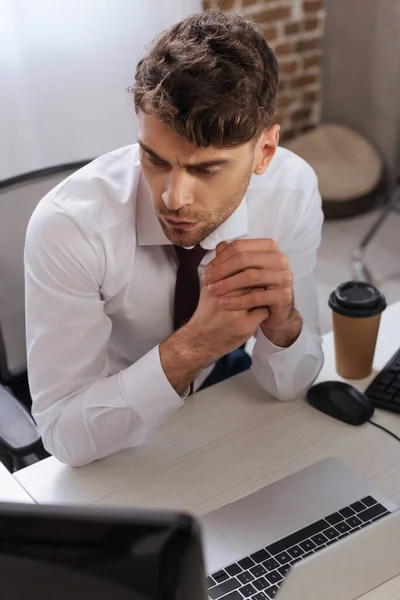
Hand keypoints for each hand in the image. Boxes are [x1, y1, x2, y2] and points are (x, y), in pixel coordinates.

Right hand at [159, 243, 267, 395]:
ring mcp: (235, 313)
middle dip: (261, 276)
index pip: (242, 266)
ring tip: (264, 290)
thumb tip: (225, 244)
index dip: (251, 264)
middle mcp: (224, 298)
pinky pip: (263, 312)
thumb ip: (219, 265)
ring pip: (260, 294)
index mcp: (216, 285)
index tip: (255, 266)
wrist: (200, 341)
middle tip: (265, 276)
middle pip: (253, 279)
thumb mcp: (209, 286)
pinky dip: (264, 309)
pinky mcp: (244, 327)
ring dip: (264, 291)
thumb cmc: (207, 311)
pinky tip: (262, 308)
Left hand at [201, 239, 301, 347]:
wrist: (276, 314)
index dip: (220, 258)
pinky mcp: (284, 295)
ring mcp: (284, 276)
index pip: (239, 246)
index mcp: (269, 248)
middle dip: (222, 270)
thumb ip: (234, 258)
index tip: (206, 271)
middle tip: (206, 281)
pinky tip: (223, 304)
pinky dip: (237, 301)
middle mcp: (279, 259)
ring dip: (227, 284)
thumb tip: (219, 245)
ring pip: (251, 276)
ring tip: (212, 292)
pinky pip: (257, 297)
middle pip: (244, 258)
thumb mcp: (245, 272)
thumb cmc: (258, 289)